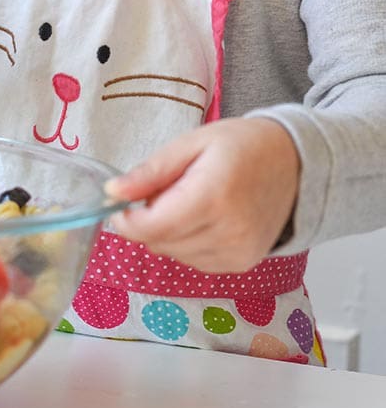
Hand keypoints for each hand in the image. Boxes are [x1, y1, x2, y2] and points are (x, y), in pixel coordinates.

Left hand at [104, 118, 300, 272]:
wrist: (296, 163)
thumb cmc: (242, 145)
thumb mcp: (191, 143)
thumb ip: (151, 172)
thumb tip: (112, 192)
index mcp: (212, 197)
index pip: (151, 227)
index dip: (125, 219)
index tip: (119, 202)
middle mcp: (227, 233)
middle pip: (159, 243)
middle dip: (147, 221)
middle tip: (162, 190)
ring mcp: (237, 254)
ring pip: (174, 254)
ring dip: (167, 232)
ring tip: (187, 200)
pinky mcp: (242, 264)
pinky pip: (194, 261)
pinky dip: (186, 242)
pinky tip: (201, 218)